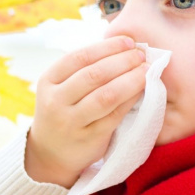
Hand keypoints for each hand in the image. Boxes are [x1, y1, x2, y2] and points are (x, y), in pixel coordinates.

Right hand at [25, 36, 147, 187]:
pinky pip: (115, 115)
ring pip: (106, 96)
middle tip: (141, 55)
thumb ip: (82, 70)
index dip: (107, 47)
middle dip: (122, 61)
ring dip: (130, 80)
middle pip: (94, 74)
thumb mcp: (60, 88)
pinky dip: (130, 100)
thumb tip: (121, 46)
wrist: (50, 154)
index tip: (128, 41)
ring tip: (146, 71)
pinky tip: (142, 91)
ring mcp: (71, 122)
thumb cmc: (63, 112)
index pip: (80, 57)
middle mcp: (56, 101)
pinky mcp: (89, 138)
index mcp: (48, 81)